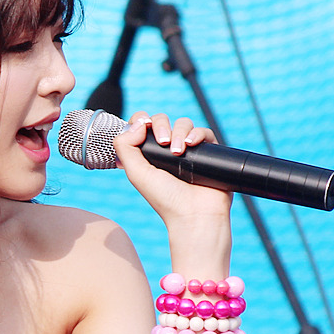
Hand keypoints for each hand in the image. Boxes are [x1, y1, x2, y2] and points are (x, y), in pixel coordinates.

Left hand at [111, 111, 231, 228]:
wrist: (194, 214)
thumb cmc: (164, 199)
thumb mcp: (136, 173)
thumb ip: (125, 147)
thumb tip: (138, 123)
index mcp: (147, 154)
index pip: (142, 126)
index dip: (141, 120)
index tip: (144, 125)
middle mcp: (166, 151)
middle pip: (162, 120)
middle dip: (161, 125)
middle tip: (163, 143)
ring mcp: (188, 150)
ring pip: (183, 123)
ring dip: (179, 131)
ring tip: (178, 151)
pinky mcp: (208, 152)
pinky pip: (204, 131)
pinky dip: (197, 133)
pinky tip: (191, 145)